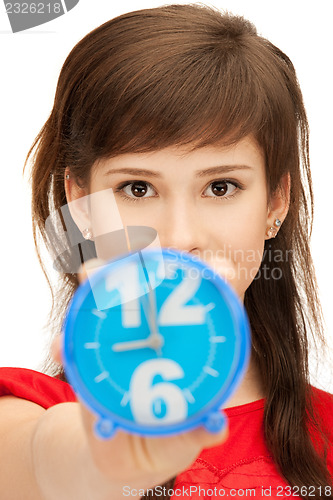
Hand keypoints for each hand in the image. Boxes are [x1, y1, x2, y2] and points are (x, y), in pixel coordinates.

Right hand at [51, 258, 228, 492]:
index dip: (215, 278)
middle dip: (146, 265)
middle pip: (152, 287)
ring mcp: (119, 339)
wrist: (123, 452)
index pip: (205, 301)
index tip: (221, 270)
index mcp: (185, 346)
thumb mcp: (182, 439)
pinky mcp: (88, 356)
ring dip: (99, 285)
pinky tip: (61, 347)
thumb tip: (216, 426)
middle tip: (143, 255)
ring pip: (109, 303)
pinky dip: (66, 342)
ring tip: (92, 275)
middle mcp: (153, 333)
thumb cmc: (163, 439)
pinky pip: (74, 344)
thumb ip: (198, 433)